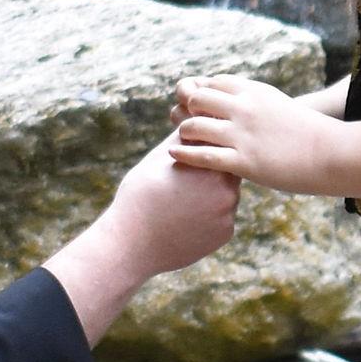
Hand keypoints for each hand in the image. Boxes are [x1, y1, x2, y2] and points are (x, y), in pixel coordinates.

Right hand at [106, 136, 239, 275]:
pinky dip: (208, 213)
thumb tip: (196, 116)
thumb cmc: (141, 196)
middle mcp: (228, 190)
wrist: (132, 244)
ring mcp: (228, 215)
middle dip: (209, 168)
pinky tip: (186, 217)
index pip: (219, 145)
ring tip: (183, 198)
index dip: (205, 144)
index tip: (189, 152)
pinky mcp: (225, 234)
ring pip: (225, 192)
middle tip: (185, 176)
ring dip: (210, 191)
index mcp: (211, 166)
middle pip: (226, 168)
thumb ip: (185, 138)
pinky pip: (221, 215)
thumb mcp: (160, 158)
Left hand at [170, 74, 331, 192]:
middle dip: (184, 106)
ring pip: (194, 126)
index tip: (193, 101)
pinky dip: (184, 154)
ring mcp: (242, 135)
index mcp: (255, 92)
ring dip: (184, 130)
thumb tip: (239, 104)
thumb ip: (256, 102)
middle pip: (196, 98)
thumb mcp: (279, 106)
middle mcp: (245, 108)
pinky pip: (203, 156)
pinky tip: (174, 154)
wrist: (333, 153)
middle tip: (179, 117)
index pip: (213, 82)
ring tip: (181, 137)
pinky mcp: (244, 162)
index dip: (199, 90)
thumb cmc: (309, 133)